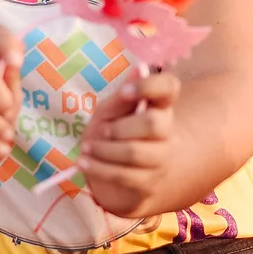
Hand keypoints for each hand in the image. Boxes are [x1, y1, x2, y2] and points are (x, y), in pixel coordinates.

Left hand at [83, 71, 178, 217]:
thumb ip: (122, 98)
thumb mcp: (109, 114)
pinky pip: (124, 175)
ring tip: (87, 148)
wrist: (112, 178)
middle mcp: (166, 132)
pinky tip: (83, 162)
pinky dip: (98, 168)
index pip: (169, 88)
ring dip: (104, 150)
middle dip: (121, 127)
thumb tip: (139, 70)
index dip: (150, 86)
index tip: (125, 92)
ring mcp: (160, 160)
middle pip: (154, 124)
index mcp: (159, 107)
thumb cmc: (112, 137)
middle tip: (103, 130)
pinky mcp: (148, 184)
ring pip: (136, 152)